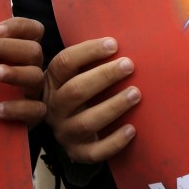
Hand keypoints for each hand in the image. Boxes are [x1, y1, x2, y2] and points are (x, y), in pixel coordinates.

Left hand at [0, 17, 45, 126]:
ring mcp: (35, 91)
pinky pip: (35, 109)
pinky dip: (18, 108)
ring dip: (14, 72)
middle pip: (33, 51)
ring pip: (36, 76)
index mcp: (22, 51)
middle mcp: (32, 68)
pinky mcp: (34, 114)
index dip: (19, 27)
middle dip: (6, 47)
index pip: (33, 31)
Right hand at [44, 37, 139, 163]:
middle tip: (129, 65)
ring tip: (136, 93)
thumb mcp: (76, 73)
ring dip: (113, 106)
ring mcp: (64, 131)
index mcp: (52, 82)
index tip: (114, 44)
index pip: (64, 63)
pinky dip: (114, 142)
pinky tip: (132, 129)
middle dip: (103, 76)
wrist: (67, 129)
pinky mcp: (77, 152)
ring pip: (86, 122)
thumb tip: (128, 36)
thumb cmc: (81, 91)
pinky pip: (94, 152)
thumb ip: (91, 59)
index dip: (88, 52)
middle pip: (76, 91)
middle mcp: (54, 107)